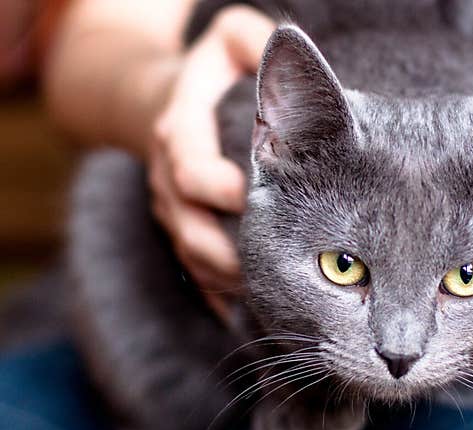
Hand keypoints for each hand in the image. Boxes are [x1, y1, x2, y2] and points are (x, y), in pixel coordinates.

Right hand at [148, 5, 274, 317]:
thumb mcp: (226, 40)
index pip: (190, 168)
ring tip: (274, 303)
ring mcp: (171, 210)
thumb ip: (249, 38)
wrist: (154, 102)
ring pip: (193, 258)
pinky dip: (219, 297)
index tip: (255, 200)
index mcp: (180, 130)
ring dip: (229, 282)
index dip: (220, 189)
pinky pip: (194, 273)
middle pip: (190, 228)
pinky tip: (250, 317)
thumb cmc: (209, 71)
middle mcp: (169, 176)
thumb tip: (287, 46)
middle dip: (230, 254)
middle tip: (277, 276)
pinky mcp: (180, 232)